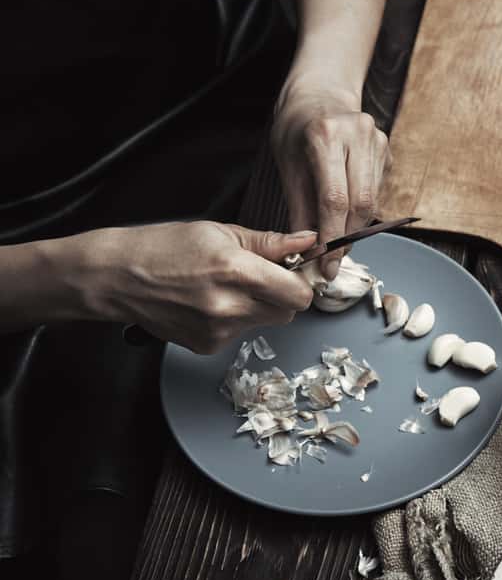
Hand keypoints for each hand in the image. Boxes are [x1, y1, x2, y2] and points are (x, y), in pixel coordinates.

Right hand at [70, 222, 317, 353]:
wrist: (117, 277)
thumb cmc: (163, 247)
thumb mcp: (221, 232)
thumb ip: (270, 242)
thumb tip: (307, 241)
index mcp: (237, 272)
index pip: (299, 294)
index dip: (301, 282)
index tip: (294, 272)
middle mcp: (230, 307)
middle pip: (288, 312)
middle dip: (282, 294)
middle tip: (260, 277)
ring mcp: (219, 331)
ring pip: (266, 323)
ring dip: (259, 306)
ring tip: (226, 286)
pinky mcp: (208, 346)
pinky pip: (240, 333)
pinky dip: (235, 319)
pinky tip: (210, 302)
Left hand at [271, 78, 390, 279]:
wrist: (321, 93)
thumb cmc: (296, 128)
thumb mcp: (287, 166)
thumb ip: (300, 209)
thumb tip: (308, 252)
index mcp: (326, 135)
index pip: (335, 199)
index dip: (332, 237)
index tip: (325, 264)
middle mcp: (358, 134)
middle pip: (361, 204)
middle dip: (346, 238)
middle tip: (332, 262)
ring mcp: (377, 141)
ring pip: (372, 201)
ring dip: (355, 228)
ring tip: (336, 242)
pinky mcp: (387, 150)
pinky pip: (377, 192)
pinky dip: (361, 211)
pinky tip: (346, 214)